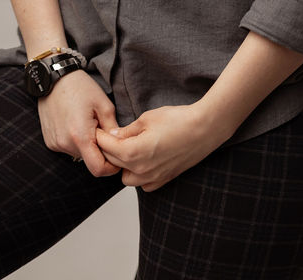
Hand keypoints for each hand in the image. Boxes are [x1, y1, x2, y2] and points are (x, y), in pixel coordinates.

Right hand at [37, 70, 121, 177]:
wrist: (54, 77)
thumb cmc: (80, 87)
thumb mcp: (104, 105)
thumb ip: (113, 130)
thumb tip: (120, 146)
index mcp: (80, 136)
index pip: (98, 169)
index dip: (111, 168)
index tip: (117, 157)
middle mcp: (65, 144)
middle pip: (89, 161)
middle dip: (100, 152)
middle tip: (104, 132)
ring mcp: (55, 143)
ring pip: (79, 154)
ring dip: (87, 145)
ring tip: (88, 124)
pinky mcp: (50, 141)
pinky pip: (68, 148)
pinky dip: (76, 141)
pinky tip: (77, 123)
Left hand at [95, 102, 226, 191]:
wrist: (204, 129)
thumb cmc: (177, 120)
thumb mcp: (147, 118)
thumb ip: (127, 131)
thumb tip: (113, 136)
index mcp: (134, 153)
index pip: (107, 148)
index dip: (100, 137)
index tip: (98, 130)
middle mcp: (141, 170)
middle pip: (113, 163)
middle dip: (109, 149)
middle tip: (110, 135)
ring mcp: (153, 178)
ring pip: (126, 177)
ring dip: (123, 165)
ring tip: (128, 148)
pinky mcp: (164, 180)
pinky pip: (142, 183)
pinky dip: (138, 174)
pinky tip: (143, 159)